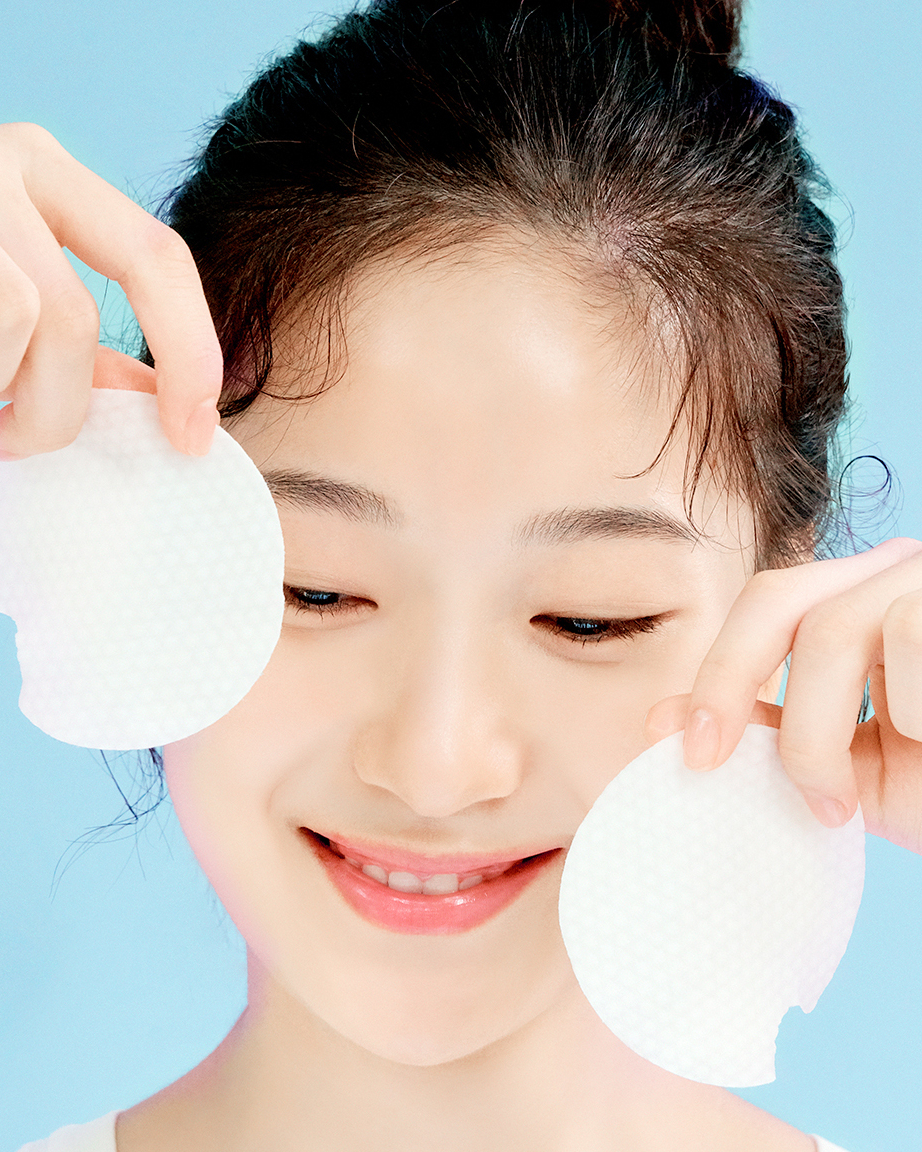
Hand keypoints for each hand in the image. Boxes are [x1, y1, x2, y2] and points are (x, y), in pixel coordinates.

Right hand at [0, 122, 221, 457]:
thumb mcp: (16, 275)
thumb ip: (79, 334)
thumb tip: (156, 404)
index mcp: (42, 170)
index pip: (156, 257)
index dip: (191, 355)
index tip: (192, 436)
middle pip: (69, 320)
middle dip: (57, 409)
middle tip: (22, 440)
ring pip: (11, 331)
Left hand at [644, 537, 921, 854]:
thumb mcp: (859, 769)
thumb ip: (779, 738)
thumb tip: (662, 722)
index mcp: (863, 600)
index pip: (769, 606)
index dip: (716, 671)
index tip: (686, 750)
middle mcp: (899, 574)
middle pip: (780, 597)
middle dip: (731, 681)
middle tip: (712, 761)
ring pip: (838, 630)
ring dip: (819, 735)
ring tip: (840, 802)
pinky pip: (909, 640)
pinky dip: (908, 712)